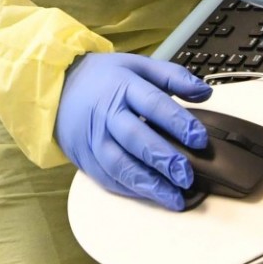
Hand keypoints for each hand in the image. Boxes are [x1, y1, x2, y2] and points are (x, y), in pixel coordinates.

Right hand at [54, 53, 211, 210]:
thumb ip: (173, 77)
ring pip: (119, 164)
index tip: (200, 139)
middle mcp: (107, 113)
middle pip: (134, 138)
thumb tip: (206, 91)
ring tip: (173, 197)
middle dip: (162, 158)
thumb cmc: (104, 77)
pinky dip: (129, 189)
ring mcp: (93, 138)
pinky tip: (150, 195)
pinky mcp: (84, 157)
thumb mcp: (137, 65)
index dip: (177, 122)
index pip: (153, 104)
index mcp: (123, 86)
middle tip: (186, 176)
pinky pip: (106, 177)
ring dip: (147, 183)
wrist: (57, 86)